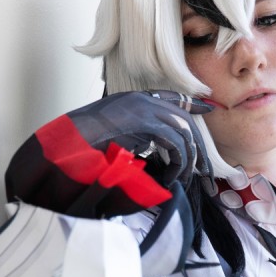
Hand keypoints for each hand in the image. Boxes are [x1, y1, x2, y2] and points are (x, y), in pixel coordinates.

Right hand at [65, 90, 213, 190]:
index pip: (170, 97)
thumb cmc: (84, 147)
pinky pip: (174, 143)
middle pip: (183, 117)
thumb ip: (135, 138)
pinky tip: (172, 178)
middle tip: (205, 170)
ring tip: (183, 180)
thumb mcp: (115, 138)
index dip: (190, 102)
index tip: (207, 108)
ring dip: (188, 159)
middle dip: (197, 145)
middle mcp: (140, 100)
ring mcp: (142, 108)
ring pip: (183, 131)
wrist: (68, 143)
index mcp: (133, 101)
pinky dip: (178, 163)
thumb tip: (153, 154)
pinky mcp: (145, 123)